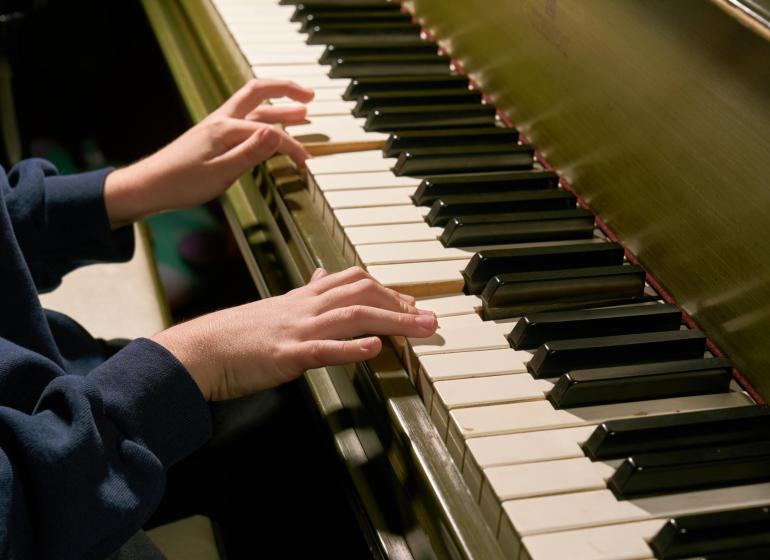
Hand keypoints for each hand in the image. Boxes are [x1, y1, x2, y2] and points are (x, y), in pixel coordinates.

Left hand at [104, 79, 313, 227]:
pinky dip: (263, 118)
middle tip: (310, 95)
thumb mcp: (221, 173)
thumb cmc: (181, 183)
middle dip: (286, 90)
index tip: (306, 163)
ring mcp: (216, 127)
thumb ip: (251, 152)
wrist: (148, 186)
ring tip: (302, 110)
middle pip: (259, 92)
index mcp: (225, 129)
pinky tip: (269, 128)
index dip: (292, 147)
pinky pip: (244, 119)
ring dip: (278, 105)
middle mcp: (221, 120)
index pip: (270, 133)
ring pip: (253, 106)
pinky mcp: (213, 137)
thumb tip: (277, 133)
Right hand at [152, 267, 437, 400]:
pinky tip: (376, 349)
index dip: (386, 289)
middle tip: (429, 318)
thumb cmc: (237, 334)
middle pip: (361, 293)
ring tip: (421, 330)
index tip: (410, 302)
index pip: (353, 281)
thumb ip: (303, 293)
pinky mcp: (286, 354)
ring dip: (392, 322)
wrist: (199, 350)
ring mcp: (297, 329)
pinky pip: (323, 349)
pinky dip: (352, 349)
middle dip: (400, 304)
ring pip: (351, 317)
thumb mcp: (275, 307)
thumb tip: (322, 276)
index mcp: (303, 298)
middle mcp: (305, 307)